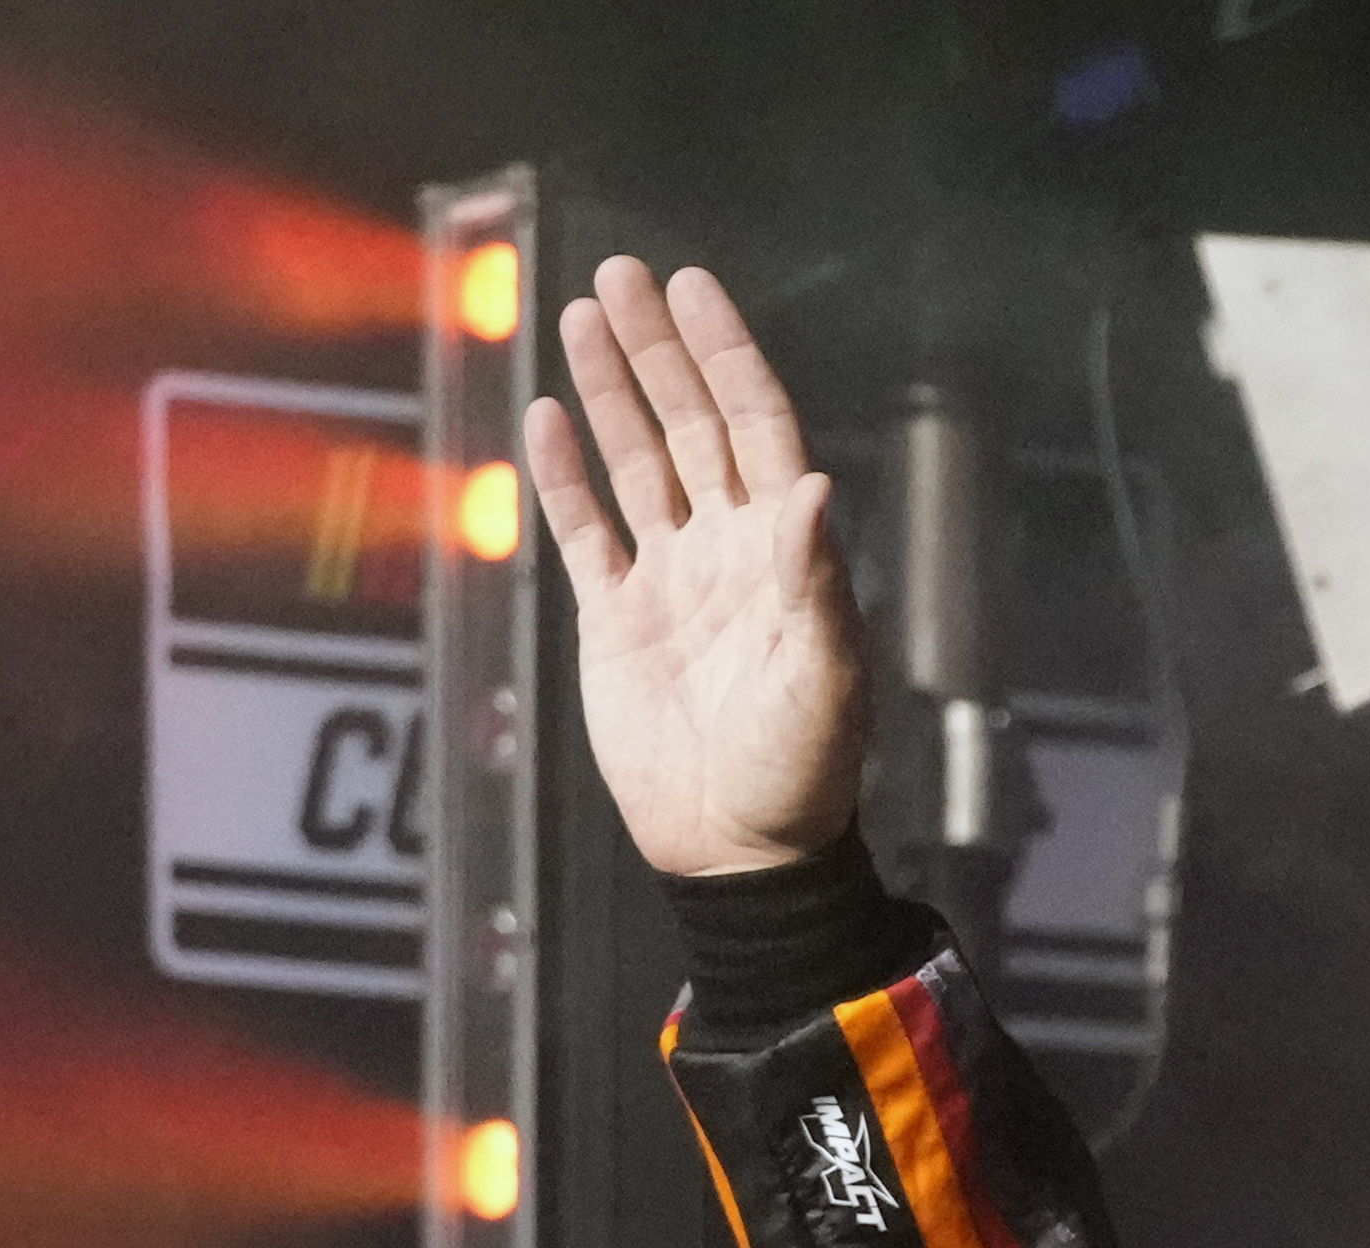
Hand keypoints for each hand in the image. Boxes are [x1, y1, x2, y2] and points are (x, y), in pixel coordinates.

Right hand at [525, 257, 867, 876]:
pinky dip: (564, 474)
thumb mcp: (823, 677)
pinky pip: (586, 530)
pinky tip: (547, 413)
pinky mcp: (618, 619)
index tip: (693, 290)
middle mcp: (729, 551)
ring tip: (582, 315)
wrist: (737, 850)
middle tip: (622, 276)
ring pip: (636, 462)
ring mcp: (672, 580)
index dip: (726, 356)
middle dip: (658, 352)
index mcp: (787, 554)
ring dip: (611, 392)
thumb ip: (814, 582)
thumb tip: (816, 488)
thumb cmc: (800, 773)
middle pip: (691, 426)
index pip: (757, 428)